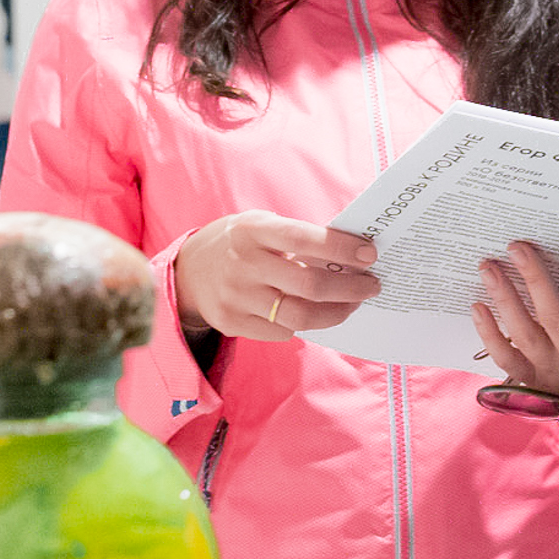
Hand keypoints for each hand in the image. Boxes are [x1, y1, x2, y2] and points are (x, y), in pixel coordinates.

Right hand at [175, 212, 379, 339]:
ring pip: (299, 316)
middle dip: (349, 288)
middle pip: (308, 285)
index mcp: (252, 230)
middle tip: (371, 286)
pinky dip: (305, 325)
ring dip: (335, 313)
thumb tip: (351, 255)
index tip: (369, 255)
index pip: (304, 239)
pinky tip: (316, 314)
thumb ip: (297, 237)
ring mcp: (235, 296)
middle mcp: (242, 264)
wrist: (188, 269)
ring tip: (352, 304)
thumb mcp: (261, 225)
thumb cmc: (240, 243)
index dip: (341, 248)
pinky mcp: (231, 322)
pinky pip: (282, 332)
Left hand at [471, 242, 558, 423]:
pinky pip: (505, 360)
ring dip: (505, 301)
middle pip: (556, 320)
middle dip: (536, 282)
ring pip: (524, 336)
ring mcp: (553, 374)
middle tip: (519, 244)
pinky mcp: (532, 382)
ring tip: (488, 265)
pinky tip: (477, 305)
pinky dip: (489, 335)